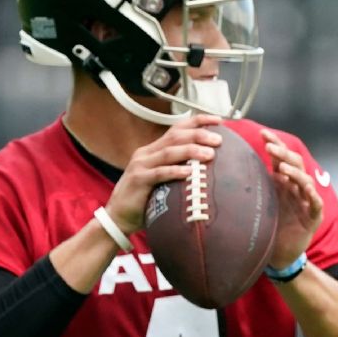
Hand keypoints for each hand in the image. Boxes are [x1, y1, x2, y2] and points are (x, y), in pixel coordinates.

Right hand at [105, 114, 224, 233]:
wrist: (119, 216)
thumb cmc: (147, 198)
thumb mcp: (164, 179)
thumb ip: (180, 168)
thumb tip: (211, 166)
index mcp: (154, 149)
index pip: (177, 128)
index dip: (198, 121)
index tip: (218, 120)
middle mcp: (147, 153)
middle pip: (175, 137)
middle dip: (198, 135)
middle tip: (218, 140)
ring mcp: (140, 165)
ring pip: (168, 152)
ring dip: (190, 151)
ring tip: (210, 154)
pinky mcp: (138, 180)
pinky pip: (159, 173)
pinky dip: (175, 171)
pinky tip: (189, 172)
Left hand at [261, 130, 322, 269]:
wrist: (280, 253)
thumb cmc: (269, 226)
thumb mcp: (258, 202)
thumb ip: (250, 186)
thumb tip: (223, 169)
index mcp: (283, 182)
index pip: (281, 158)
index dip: (274, 144)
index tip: (263, 133)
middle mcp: (296, 187)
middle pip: (294, 163)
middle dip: (283, 153)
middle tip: (270, 146)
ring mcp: (306, 201)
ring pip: (305, 180)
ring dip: (295, 172)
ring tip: (283, 167)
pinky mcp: (313, 216)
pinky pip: (315, 203)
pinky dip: (312, 195)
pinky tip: (307, 188)